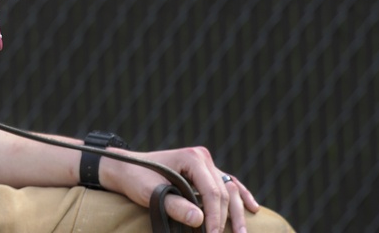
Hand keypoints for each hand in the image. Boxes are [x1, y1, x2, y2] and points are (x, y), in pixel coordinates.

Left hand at [99, 146, 259, 232]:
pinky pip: (227, 183)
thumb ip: (175, 205)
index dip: (215, 217)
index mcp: (191, 158)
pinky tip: (253, 207)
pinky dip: (240, 195)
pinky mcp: (205, 172)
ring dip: (237, 211)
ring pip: (229, 188)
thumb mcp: (150, 192)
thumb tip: (200, 220)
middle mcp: (202, 158)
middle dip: (225, 218)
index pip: (211, 191)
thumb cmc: (136, 178)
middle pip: (222, 192)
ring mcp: (206, 164)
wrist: (125, 168)